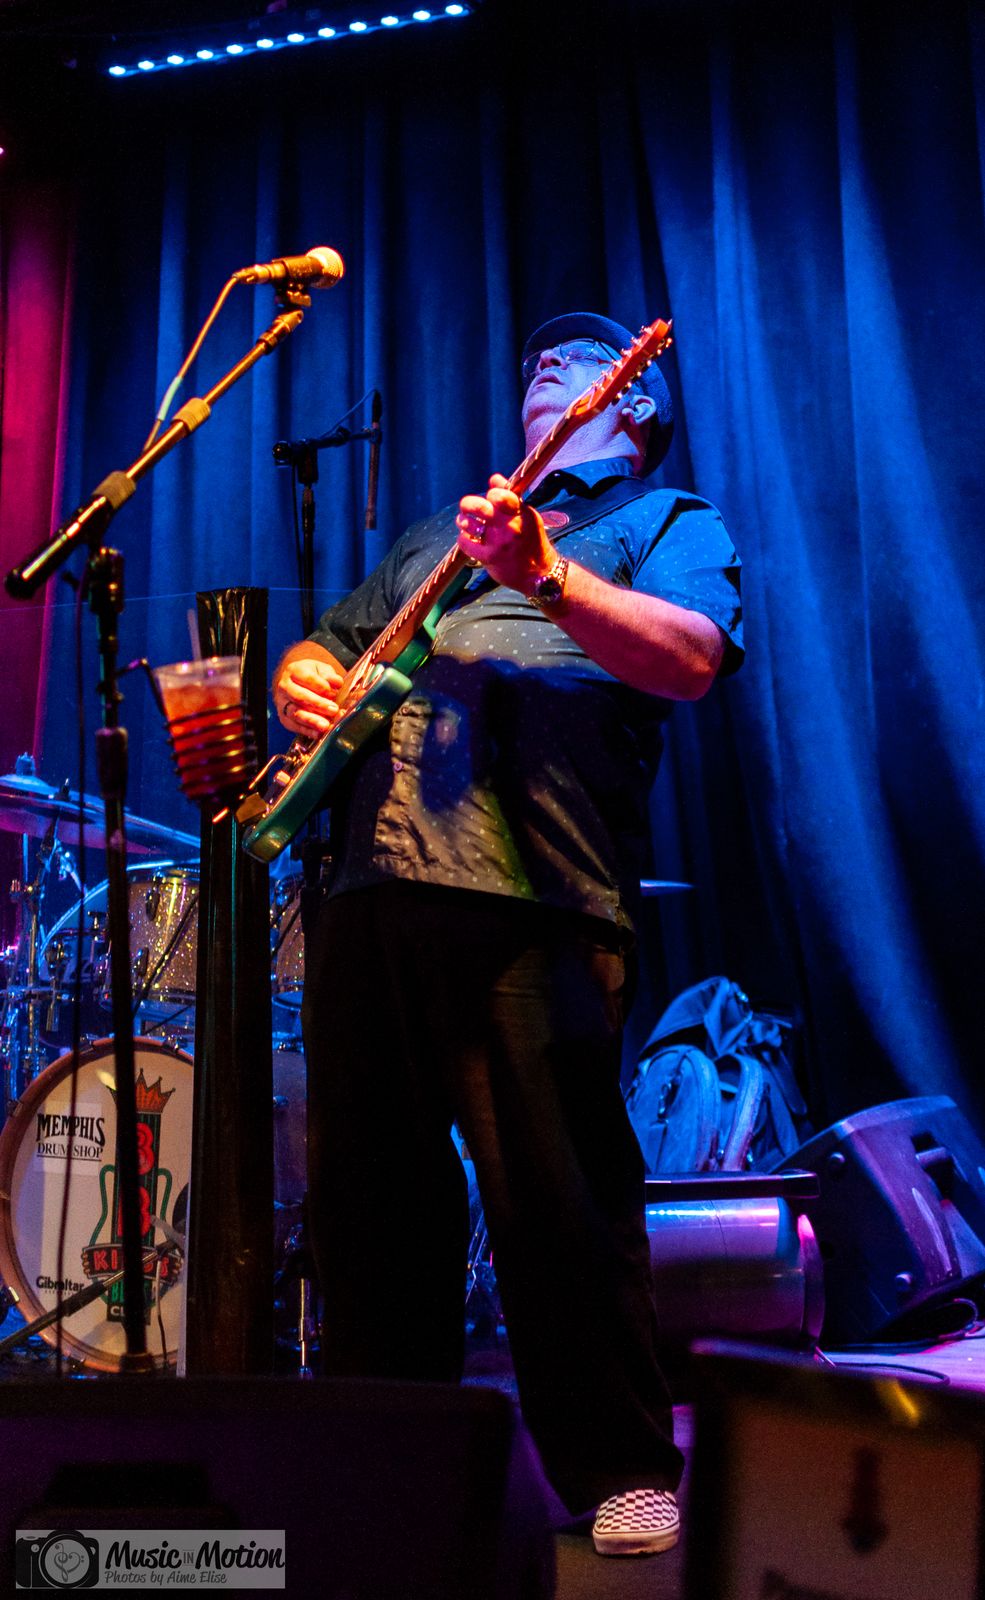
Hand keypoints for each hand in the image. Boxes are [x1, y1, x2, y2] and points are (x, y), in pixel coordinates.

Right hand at [273, 654, 344, 735]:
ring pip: (295, 712)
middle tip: (333, 710)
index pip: (308, 678)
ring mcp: (282, 703)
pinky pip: (293, 725)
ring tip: (325, 725)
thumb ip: (329, 676)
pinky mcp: (284, 717)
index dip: (322, 687)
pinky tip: (317, 733)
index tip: (334, 694)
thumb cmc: (313, 676)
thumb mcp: (322, 670)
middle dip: (318, 704)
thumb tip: (337, 682)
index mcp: (294, 671)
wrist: (298, 684)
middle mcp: (285, 686)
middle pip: (300, 696)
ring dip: (311, 720)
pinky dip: (306, 731)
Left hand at [456, 474, 555, 594]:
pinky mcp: (490, 558)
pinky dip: (463, 539)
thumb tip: (494, 478)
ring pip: (469, 524)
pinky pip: (466, 543)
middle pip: (479, 506)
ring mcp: (499, 542)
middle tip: (466, 507)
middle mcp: (510, 526)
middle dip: (468, 504)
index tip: (490, 499)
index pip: (499, 494)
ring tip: (465, 522)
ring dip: (463, 521)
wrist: (541, 573)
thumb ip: (510, 498)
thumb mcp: (527, 516)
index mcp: (520, 513)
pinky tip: (468, 540)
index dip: (491, 494)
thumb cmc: (532, 542)